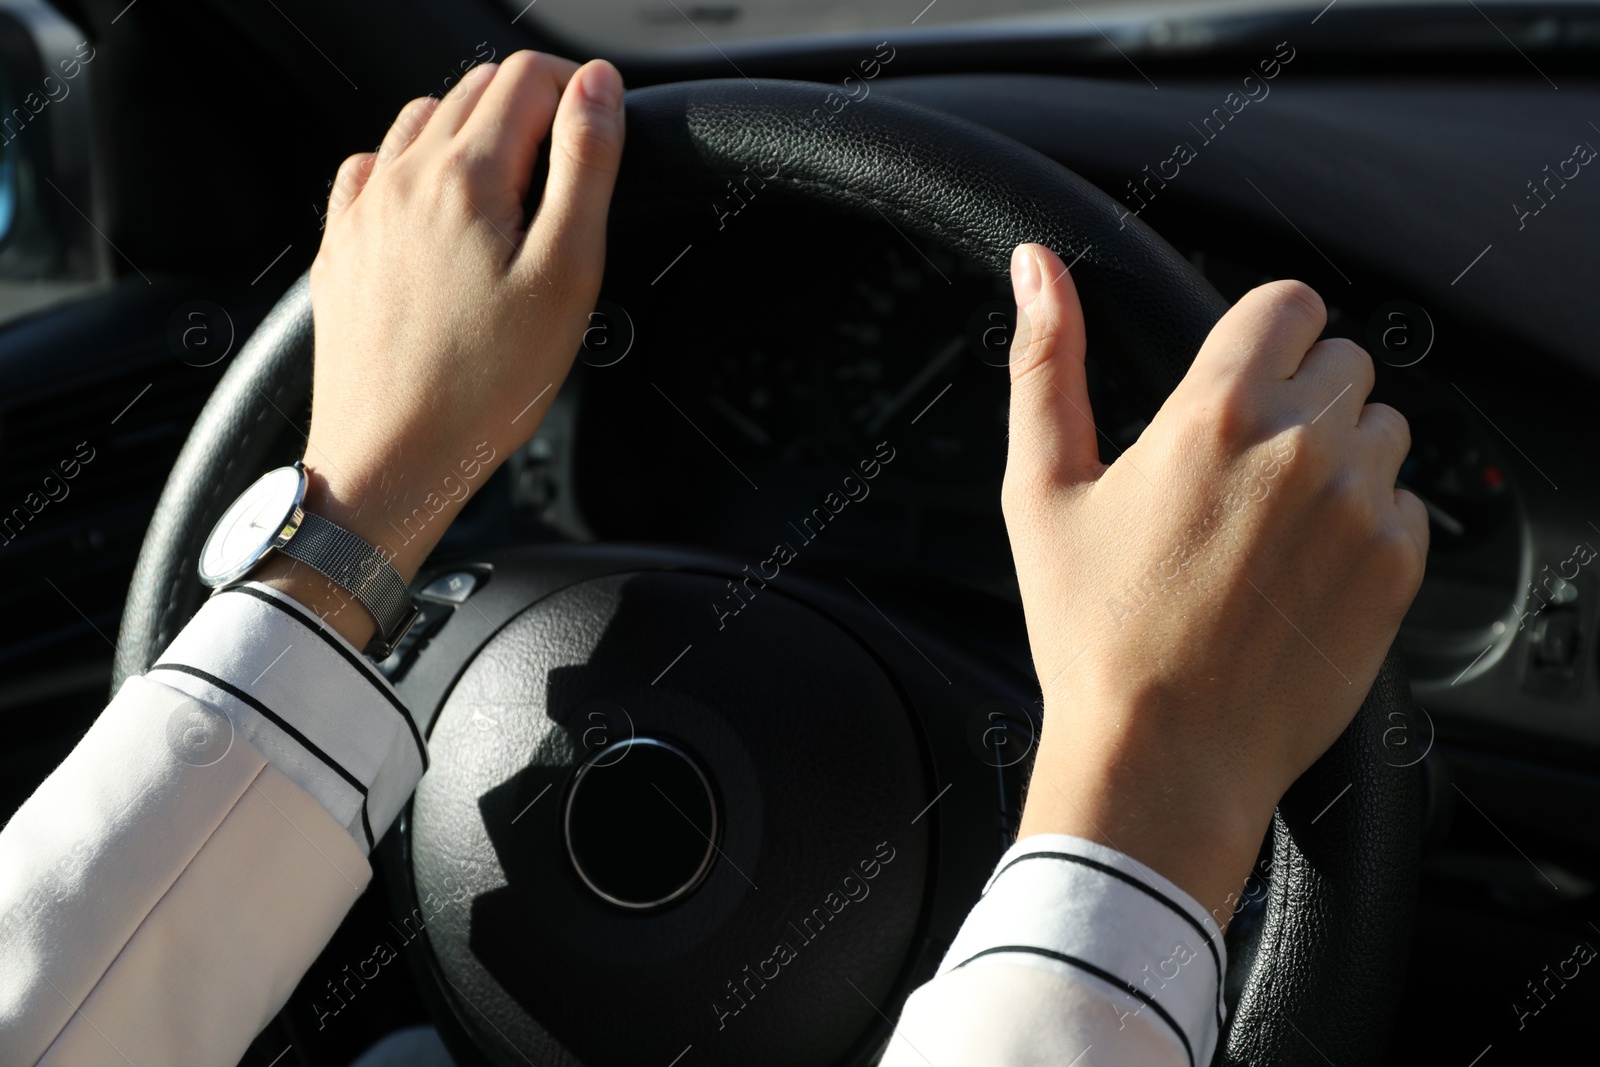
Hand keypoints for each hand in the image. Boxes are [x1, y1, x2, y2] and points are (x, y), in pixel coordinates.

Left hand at [252, 52, 625, 646]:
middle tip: (569, 162)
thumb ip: (585, 168)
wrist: (390, 460)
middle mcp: (403, 177)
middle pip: (474, 90)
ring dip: (474, 129)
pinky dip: (415, 165)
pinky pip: (374, 167)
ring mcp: (363, 209)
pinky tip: (440, 208)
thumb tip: (597, 89)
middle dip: (530, 104)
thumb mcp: (565, 276)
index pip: (528, 77)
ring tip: (514, 187)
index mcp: (465, 177)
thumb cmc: (481, 388)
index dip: (578, 86)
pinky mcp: (341, 246)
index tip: (601, 120)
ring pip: (421, 121)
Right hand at [1003, 243, 1426, 923]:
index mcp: (1215, 412)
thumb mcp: (1042, 489)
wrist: (1163, 756)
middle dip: (1295, 397)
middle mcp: (1302, 446)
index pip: (1288, 304)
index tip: (1237, 380)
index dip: (1261, 336)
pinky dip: (1364, 523)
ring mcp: (1360, 508)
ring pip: (1381, 429)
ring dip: (1337, 456)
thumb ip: (1047, 362)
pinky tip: (1299, 572)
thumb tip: (1035, 268)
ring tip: (1268, 525)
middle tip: (1237, 471)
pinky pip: (1405, 504)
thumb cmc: (1093, 630)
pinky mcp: (1397, 567)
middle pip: (1340, 362)